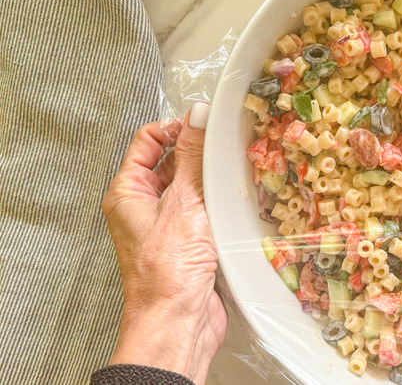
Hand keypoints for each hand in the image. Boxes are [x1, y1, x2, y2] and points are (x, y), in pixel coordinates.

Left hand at [101, 103, 226, 383]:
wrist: (179, 321)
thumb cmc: (167, 274)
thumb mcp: (184, 204)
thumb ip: (192, 157)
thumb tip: (198, 117)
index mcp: (128, 192)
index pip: (149, 140)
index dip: (176, 128)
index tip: (205, 125)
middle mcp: (144, 206)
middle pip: (172, 161)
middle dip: (198, 153)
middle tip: (224, 148)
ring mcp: (167, 224)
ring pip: (191, 186)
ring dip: (211, 180)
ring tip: (231, 176)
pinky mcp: (189, 241)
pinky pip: (204, 210)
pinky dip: (219, 203)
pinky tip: (235, 203)